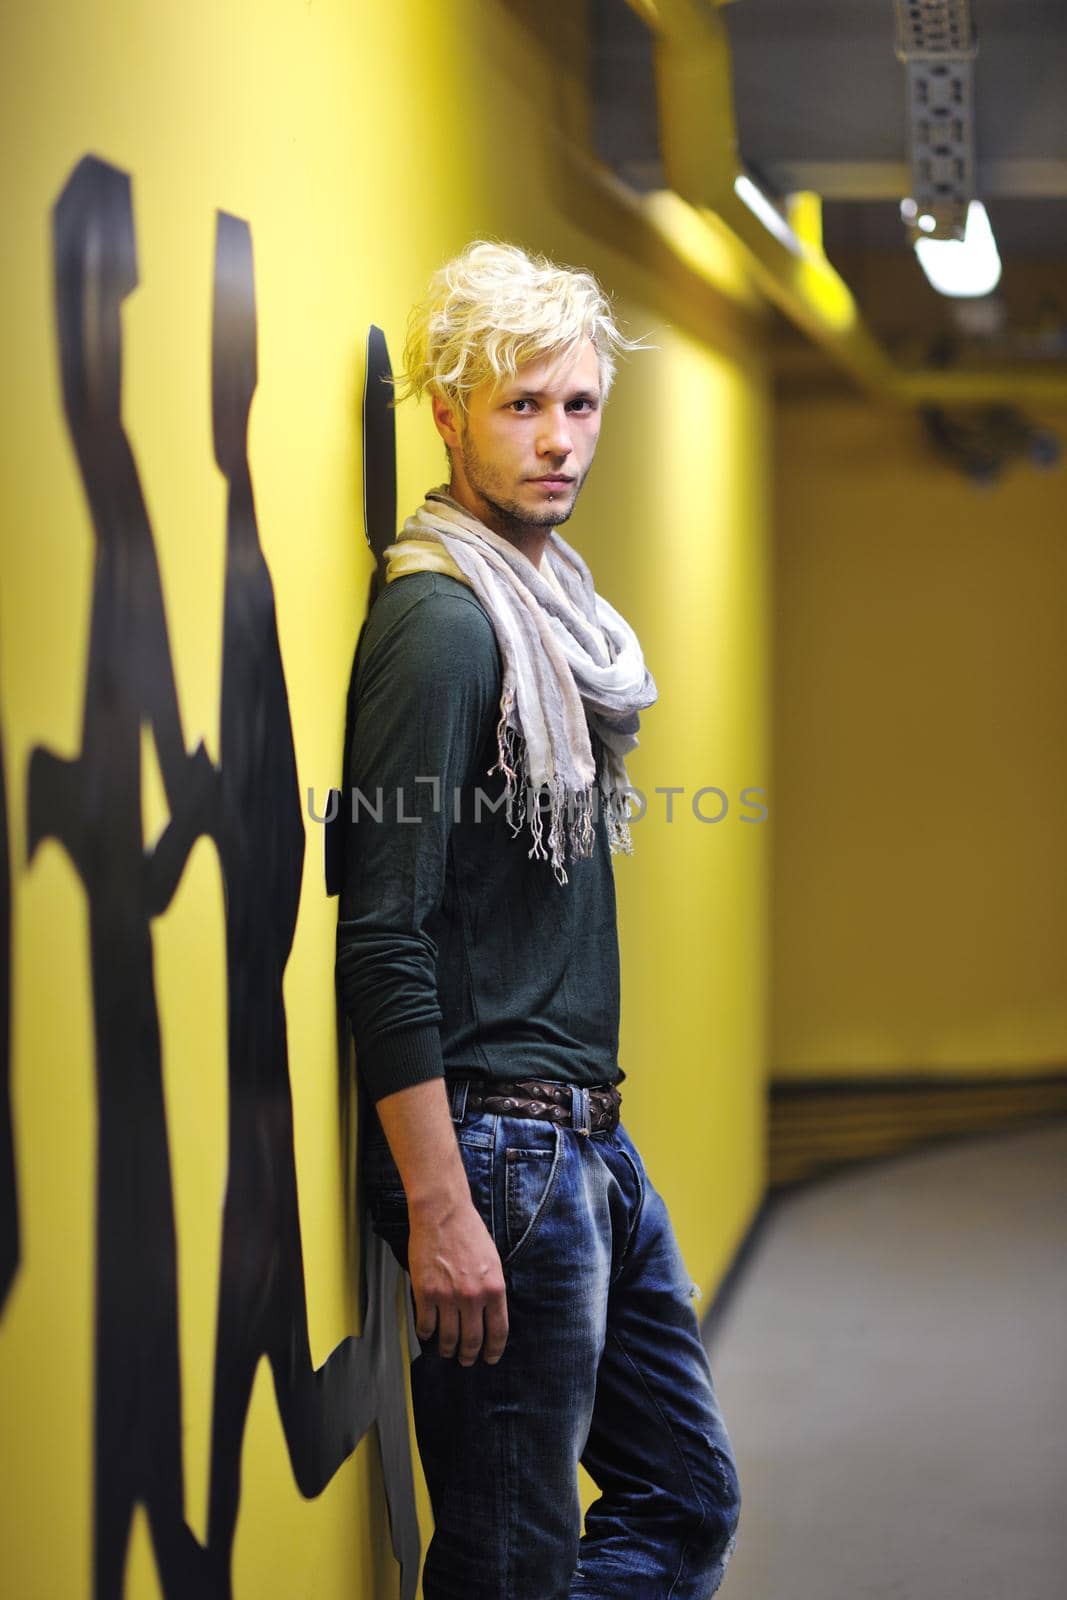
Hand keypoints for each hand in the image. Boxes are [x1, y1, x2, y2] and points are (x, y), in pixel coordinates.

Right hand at [407, 1194, 508, 1365]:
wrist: (442, 1213)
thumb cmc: (469, 1232)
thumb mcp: (493, 1261)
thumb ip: (492, 1289)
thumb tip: (490, 1314)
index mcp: (494, 1289)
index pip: (498, 1331)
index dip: (494, 1350)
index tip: (490, 1358)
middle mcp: (473, 1297)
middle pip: (472, 1340)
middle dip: (470, 1355)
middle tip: (467, 1361)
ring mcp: (447, 1297)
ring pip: (449, 1338)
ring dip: (448, 1349)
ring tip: (448, 1351)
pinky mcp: (425, 1293)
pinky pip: (426, 1325)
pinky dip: (426, 1334)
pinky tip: (428, 1334)